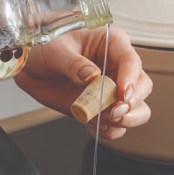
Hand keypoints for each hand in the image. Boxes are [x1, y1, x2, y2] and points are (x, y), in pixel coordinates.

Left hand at [15, 28, 151, 138]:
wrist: (30, 67)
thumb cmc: (45, 47)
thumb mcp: (56, 51)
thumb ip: (74, 64)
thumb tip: (91, 76)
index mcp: (111, 44)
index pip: (131, 61)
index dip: (131, 79)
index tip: (123, 93)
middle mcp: (117, 67)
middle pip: (142, 86)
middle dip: (132, 102)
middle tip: (113, 110)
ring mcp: (111, 90)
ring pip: (137, 108)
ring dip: (127, 119)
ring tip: (106, 119)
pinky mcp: (101, 107)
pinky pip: (117, 124)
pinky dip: (111, 130)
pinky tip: (98, 126)